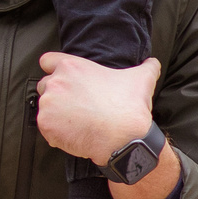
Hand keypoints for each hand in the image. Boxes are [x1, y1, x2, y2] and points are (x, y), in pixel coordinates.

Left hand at [34, 53, 158, 165]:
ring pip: (45, 108)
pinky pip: (46, 128)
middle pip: (44, 86)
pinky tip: (75, 134)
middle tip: (75, 106)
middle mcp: (55, 82)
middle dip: (56, 95)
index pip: (47, 61)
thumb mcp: (142, 78)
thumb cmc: (129, 106)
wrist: (124, 137)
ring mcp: (48, 104)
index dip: (54, 69)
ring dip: (56, 114)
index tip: (63, 79)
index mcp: (71, 66)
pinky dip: (56, 133)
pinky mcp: (46, 125)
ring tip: (78, 122)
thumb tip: (153, 63)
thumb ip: (146, 66)